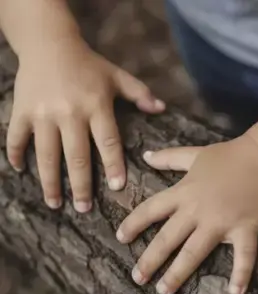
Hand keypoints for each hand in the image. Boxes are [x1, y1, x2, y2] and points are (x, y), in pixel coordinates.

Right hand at [6, 38, 164, 210]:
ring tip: (55, 203)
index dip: (113, 165)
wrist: (48, 42)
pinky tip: (20, 171)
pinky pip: (17, 136)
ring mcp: (43, 113)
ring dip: (50, 181)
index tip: (116, 187)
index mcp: (96, 106)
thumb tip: (162, 108)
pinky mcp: (21, 110)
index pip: (108, 141)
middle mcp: (69, 113)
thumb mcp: (116, 76)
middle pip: (77, 156)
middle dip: (81, 186)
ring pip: (47, 154)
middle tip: (84, 209)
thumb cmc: (88, 64)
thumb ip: (139, 93)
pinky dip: (16, 154)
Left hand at [116, 136, 257, 293]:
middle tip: (138, 278)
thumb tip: (145, 155)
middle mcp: (198, 211)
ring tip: (164, 290)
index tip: (121, 239)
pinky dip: (241, 274)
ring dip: (177, 273)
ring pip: (194, 252)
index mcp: (184, 193)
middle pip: (167, 238)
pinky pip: (243, 256)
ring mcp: (221, 222)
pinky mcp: (245, 230)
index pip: (151, 210)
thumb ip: (169, 158)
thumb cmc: (230, 157)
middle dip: (149, 260)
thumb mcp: (194, 155)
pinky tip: (235, 292)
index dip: (133, 224)